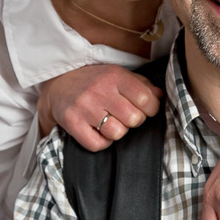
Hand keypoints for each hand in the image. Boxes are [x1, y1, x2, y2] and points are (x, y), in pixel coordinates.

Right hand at [38, 64, 161, 150]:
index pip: (146, 99)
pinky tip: (98, 132)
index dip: (151, 109)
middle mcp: (100, 90)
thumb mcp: (118, 75)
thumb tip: (161, 96)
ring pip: (117, 133)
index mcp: (115, 76)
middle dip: (134, 121)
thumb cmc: (95, 81)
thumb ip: (142, 85)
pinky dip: (102, 143)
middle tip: (125, 116)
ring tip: (110, 122)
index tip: (145, 109)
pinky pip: (97, 144)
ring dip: (117, 132)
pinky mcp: (72, 122)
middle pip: (134, 119)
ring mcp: (85, 107)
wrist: (58, 84)